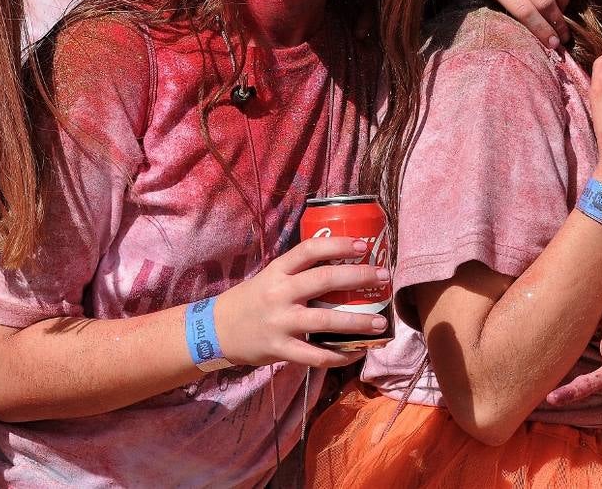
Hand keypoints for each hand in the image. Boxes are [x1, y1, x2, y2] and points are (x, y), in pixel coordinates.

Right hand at [213, 235, 390, 367]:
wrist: (216, 330)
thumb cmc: (251, 300)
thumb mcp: (270, 277)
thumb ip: (299, 273)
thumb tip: (341, 264)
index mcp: (278, 271)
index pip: (310, 249)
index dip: (338, 244)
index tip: (363, 245)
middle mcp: (280, 293)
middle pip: (325, 280)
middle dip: (359, 277)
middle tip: (384, 277)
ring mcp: (281, 323)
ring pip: (326, 322)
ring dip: (358, 322)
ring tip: (381, 323)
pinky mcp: (280, 349)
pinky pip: (316, 356)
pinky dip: (340, 356)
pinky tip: (357, 353)